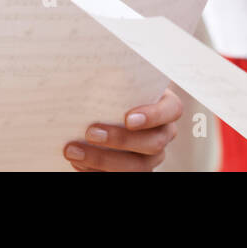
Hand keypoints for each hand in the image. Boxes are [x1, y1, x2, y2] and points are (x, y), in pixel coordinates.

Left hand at [63, 88, 181, 170]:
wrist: (107, 110)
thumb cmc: (116, 92)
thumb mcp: (119, 82)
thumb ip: (113, 78)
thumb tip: (85, 71)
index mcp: (166, 106)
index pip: (172, 110)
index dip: (153, 116)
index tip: (128, 118)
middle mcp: (163, 134)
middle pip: (153, 143)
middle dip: (120, 140)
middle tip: (91, 132)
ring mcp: (151, 157)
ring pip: (137, 167)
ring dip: (102, 159)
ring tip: (74, 150)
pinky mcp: (134, 170)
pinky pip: (119, 176)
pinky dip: (95, 170)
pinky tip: (78, 161)